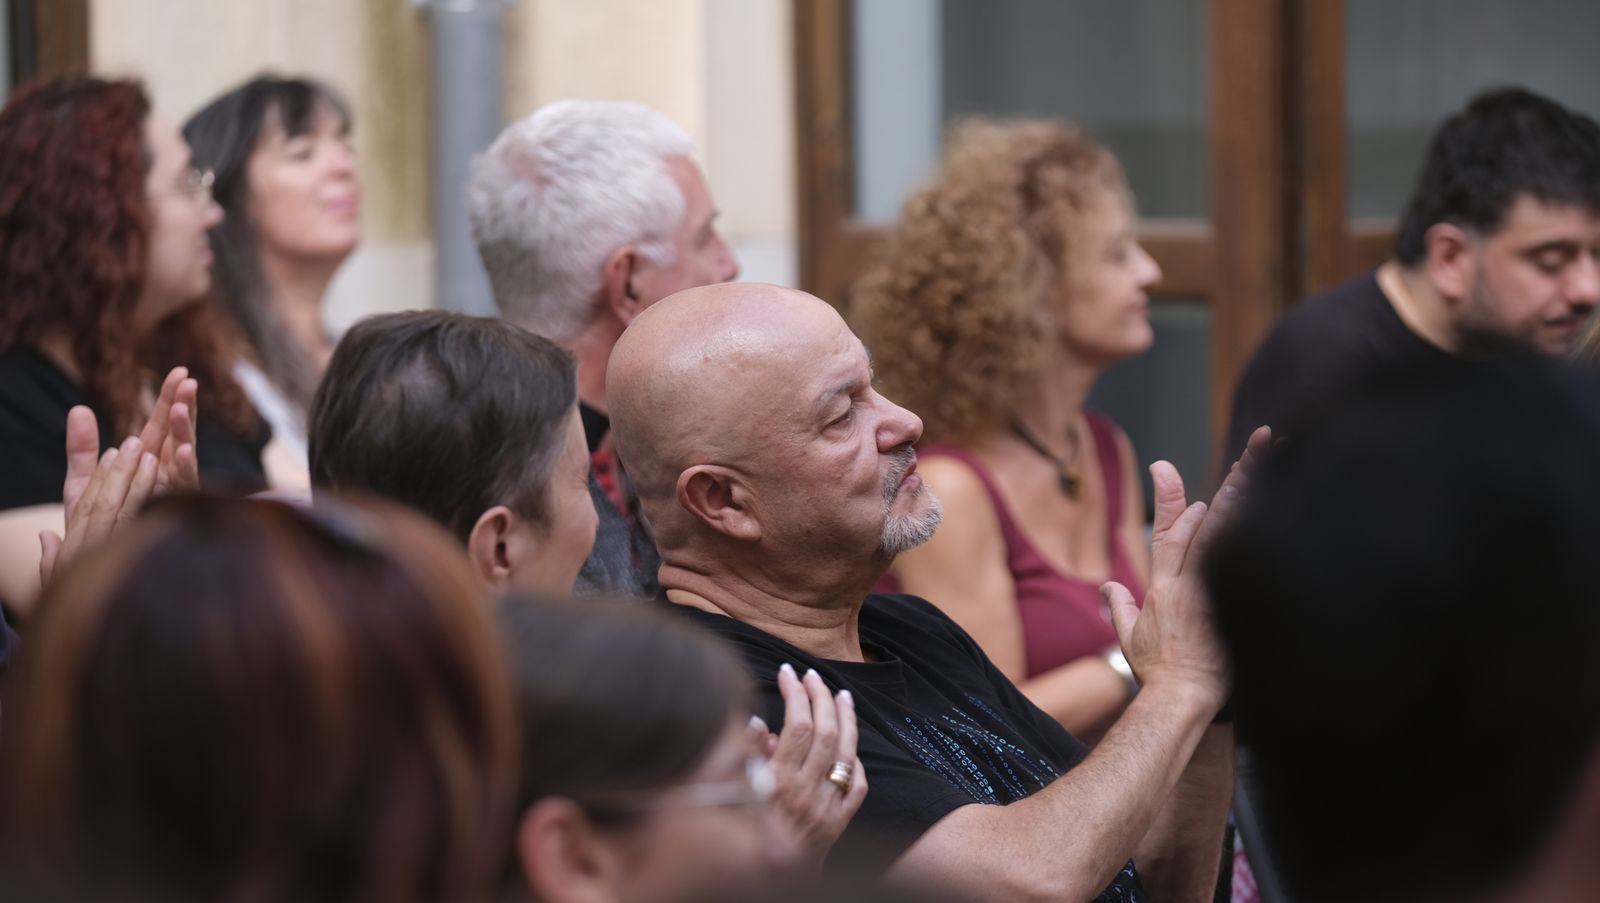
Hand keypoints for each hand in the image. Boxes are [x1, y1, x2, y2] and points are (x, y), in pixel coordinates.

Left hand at [38, 369, 202, 587]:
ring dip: (183, 431)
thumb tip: (77, 408)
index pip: (161, 427)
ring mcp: (171, 495)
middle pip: (178, 435)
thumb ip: (81, 449)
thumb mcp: (84, 485)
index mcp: (147, 465)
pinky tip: (182, 451)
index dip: (168, 400)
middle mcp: (165, 477)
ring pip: (182, 459)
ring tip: (180, 406)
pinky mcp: (173, 514)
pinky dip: (183, 470)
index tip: (179, 373)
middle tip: (186, 378)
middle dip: (182, 406)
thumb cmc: (97, 531)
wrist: (102, 576)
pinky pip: (180, 491)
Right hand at [760, 663, 867, 867]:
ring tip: (841, 694)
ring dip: (846, 718)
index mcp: (778, 782)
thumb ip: (746, 757)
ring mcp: (827, 806)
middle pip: (825, 732)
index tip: (787, 673)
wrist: (768, 878)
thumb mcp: (735, 793)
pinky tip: (851, 744)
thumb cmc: (745, 834)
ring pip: (847, 752)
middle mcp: (806, 791)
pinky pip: (857, 784)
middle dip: (821, 696)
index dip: (795, 693)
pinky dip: (856, 760)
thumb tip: (756, 723)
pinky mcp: (840, 822)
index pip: (797, 725)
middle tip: (813, 675)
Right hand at [1102, 427, 1270, 709]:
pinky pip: (1252, 564)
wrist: (1182, 699)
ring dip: (1256, 496)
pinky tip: (1287, 510)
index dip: (1167, 499)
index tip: (1166, 468)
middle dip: (1234, 482)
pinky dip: (1265, 536)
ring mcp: (1213, 590)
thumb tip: (1109, 586)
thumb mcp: (1130, 638)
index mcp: (1162, 586)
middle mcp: (1188, 580)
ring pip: (1235, 534)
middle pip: (1211, 521)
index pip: (1167, 533)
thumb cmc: (1158, 674)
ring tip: (1277, 462)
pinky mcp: (1232, 604)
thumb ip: (1120, 606)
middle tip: (1258, 446)